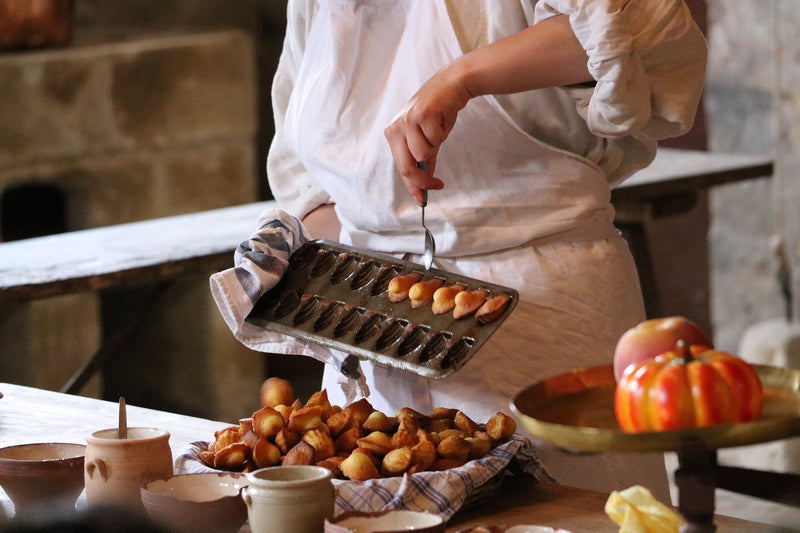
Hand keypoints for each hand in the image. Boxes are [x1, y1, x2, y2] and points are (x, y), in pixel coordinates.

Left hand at [384, 63, 470, 204]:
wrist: (452, 85)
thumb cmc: (439, 112)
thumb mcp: (427, 138)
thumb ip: (424, 160)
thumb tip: (424, 184)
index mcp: (393, 134)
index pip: (401, 166)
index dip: (412, 186)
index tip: (421, 199)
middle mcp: (396, 127)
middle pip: (406, 167)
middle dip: (423, 181)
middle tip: (437, 185)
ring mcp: (407, 120)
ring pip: (423, 154)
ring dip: (436, 146)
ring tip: (438, 129)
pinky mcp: (422, 114)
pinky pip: (435, 139)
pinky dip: (442, 132)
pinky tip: (442, 119)